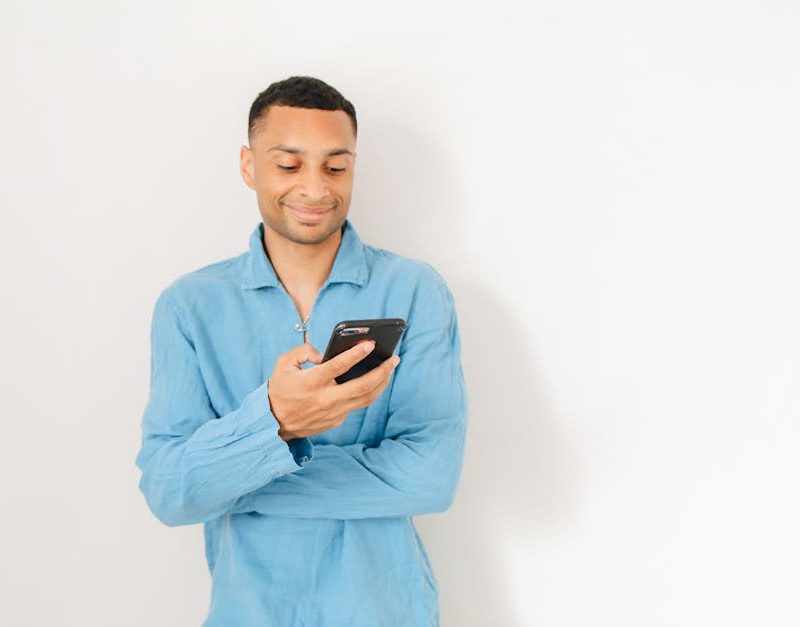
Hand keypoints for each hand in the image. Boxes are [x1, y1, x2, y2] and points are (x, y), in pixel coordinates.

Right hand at [267, 340, 399, 439]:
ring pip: (366, 398)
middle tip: (394, 359)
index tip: (371, 344)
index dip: (356, 354)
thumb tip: (325, 353)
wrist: (272, 424)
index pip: (338, 366)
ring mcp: (332, 413)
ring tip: (390, 369)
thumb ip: (304, 351)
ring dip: (382, 383)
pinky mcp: (336, 421)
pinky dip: (368, 392)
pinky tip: (375, 381)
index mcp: (311, 383)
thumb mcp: (283, 364)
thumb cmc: (279, 390)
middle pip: (362, 386)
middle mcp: (325, 399)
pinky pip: (356, 405)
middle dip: (382, 371)